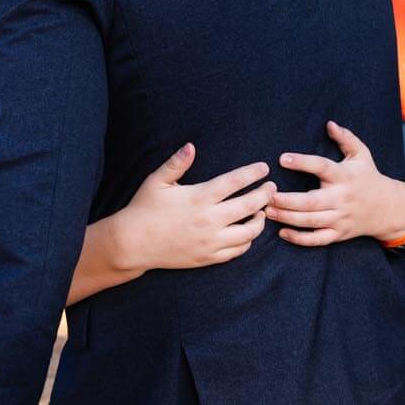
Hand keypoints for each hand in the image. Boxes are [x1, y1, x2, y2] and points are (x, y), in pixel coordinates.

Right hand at [110, 144, 275, 270]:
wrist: (132, 244)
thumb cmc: (143, 209)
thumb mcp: (156, 182)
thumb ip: (176, 163)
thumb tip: (191, 146)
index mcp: (198, 198)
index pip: (235, 182)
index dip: (252, 173)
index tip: (264, 168)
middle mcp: (208, 220)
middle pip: (249, 206)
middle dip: (265, 194)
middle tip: (272, 187)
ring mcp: (210, 241)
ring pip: (249, 232)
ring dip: (260, 220)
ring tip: (262, 211)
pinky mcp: (208, 257)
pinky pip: (237, 250)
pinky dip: (248, 241)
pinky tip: (247, 232)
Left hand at [267, 121, 404, 245]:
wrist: (388, 208)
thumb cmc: (368, 177)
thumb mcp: (362, 154)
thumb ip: (346, 138)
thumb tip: (329, 123)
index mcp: (344, 176)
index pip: (322, 167)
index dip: (302, 162)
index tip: (282, 158)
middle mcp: (341, 198)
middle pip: (311, 202)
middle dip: (287, 200)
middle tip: (267, 195)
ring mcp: (340, 218)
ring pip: (311, 221)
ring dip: (287, 218)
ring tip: (267, 211)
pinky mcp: (338, 234)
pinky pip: (317, 239)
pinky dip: (300, 239)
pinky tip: (282, 233)